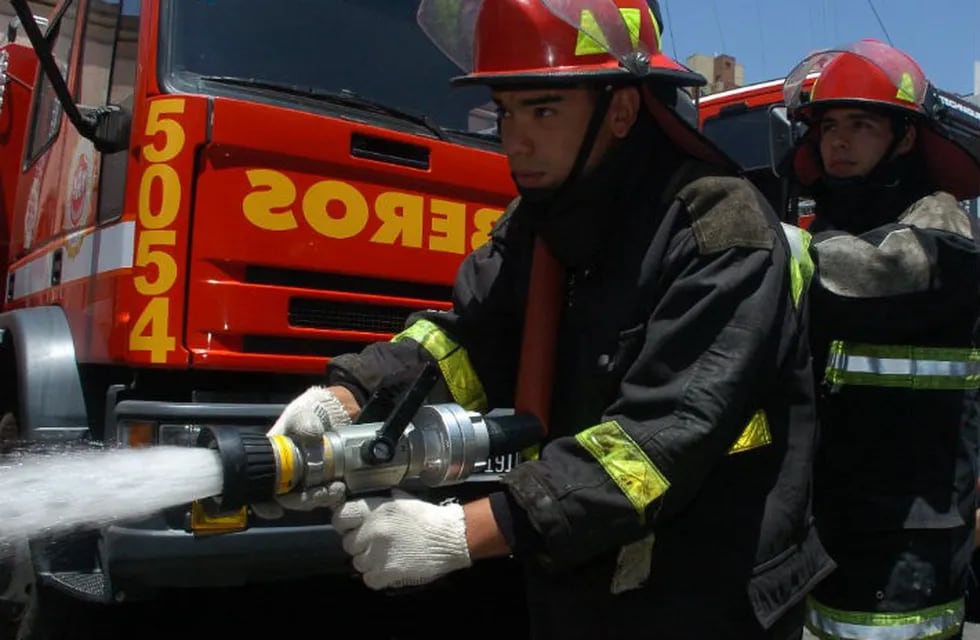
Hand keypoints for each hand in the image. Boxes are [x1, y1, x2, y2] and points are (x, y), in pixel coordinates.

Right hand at [251, 386, 353, 518]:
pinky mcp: (323, 483)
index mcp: (271, 461)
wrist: (333, 415)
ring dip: (321, 498)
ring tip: (337, 488)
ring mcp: (304, 481)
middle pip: (287, 499)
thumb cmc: (308, 414)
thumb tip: (311, 434)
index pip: (259, 488)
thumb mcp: (303, 414)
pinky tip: (340, 491)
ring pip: (307, 500)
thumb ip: (304, 422)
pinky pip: (325, 498)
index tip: (275, 510)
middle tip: (323, 491)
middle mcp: (285, 476)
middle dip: (304, 500)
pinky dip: (332, 497)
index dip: (263, 504)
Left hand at [331, 490, 471, 589]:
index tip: (351, 528)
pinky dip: (377, 576)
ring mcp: (378, 553)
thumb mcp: (404, 501)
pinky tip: (389, 568)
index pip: (341, 517)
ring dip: (369, 561)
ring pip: (358, 563)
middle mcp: (372, 530)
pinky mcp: (386, 572)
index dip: (345, 524)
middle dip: (361, 544)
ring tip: (386, 557)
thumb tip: (368, 505)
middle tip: (376, 544)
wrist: (450, 537)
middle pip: (349, 544)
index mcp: (375, 509)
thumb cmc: (429, 518)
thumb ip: (383, 503)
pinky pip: (369, 579)